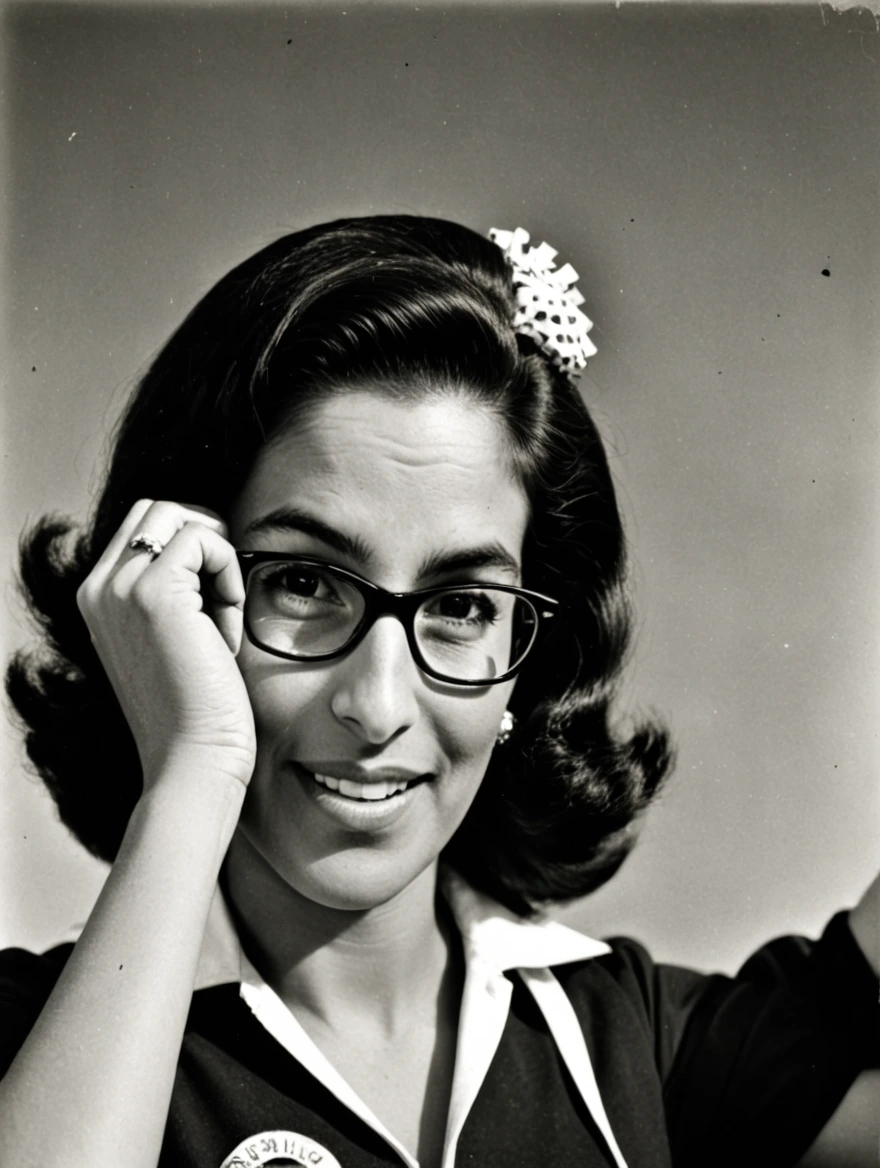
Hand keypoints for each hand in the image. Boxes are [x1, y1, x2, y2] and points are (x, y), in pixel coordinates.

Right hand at [77, 499, 256, 790]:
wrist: (191, 761)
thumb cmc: (196, 711)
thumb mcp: (174, 640)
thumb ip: (177, 595)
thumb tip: (211, 549)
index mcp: (98, 598)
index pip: (144, 528)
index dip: (193, 551)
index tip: (213, 607)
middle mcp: (99, 587)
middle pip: (160, 510)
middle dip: (207, 544)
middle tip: (224, 602)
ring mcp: (121, 587)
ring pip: (183, 517)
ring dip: (219, 561)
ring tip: (223, 620)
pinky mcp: (153, 592)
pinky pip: (206, 538)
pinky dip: (230, 575)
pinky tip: (226, 631)